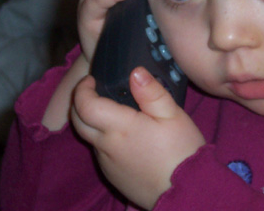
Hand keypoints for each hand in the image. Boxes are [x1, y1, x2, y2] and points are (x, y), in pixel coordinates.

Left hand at [72, 67, 205, 209]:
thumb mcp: (173, 115)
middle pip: (78, 122)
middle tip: (94, 90)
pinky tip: (126, 136)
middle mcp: (106, 146)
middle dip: (80, 102)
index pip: (85, 105)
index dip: (83, 89)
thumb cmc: (181, 150)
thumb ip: (151, 92)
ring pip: (90, 137)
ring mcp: (107, 163)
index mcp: (120, 128)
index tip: (92, 79)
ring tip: (114, 111)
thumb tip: (135, 71)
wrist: (185, 191)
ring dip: (93, 121)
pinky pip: (101, 152)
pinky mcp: (112, 175)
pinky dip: (105, 138)